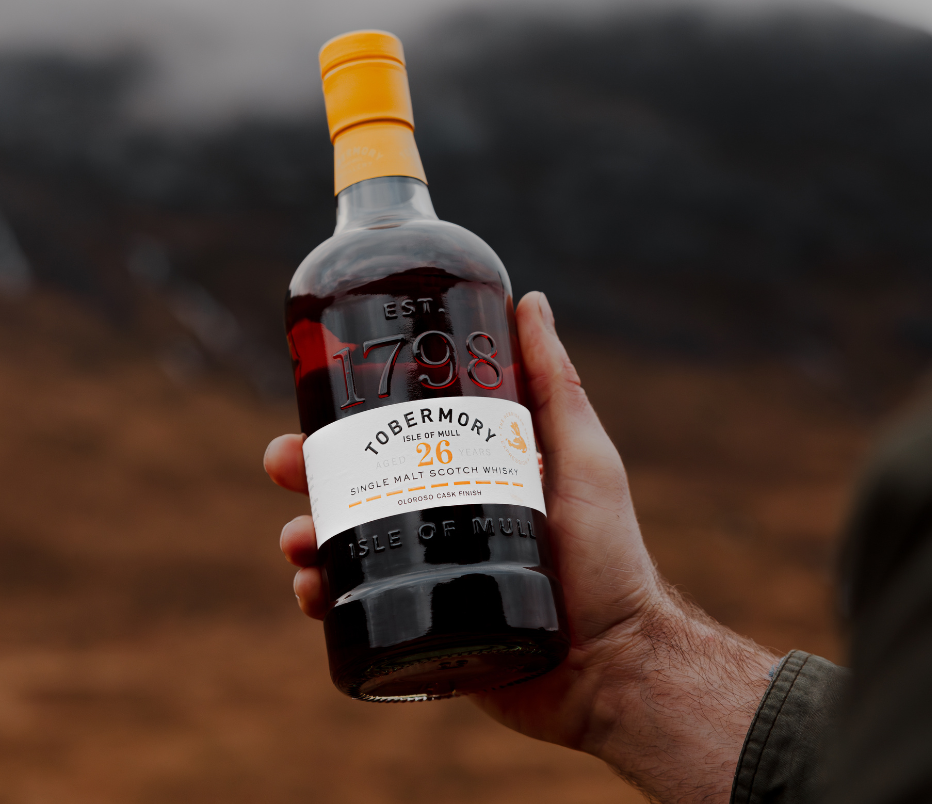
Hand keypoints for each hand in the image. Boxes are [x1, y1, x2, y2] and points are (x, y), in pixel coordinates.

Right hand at [265, 292, 778, 803]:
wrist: (614, 665)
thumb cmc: (610, 556)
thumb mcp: (583, 457)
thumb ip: (557, 384)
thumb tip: (529, 300)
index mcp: (475, 472)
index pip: (402, 433)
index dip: (353, 416)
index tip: (317, 398)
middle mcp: (447, 515)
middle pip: (361, 484)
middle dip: (312, 472)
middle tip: (284, 463)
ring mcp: (432, 572)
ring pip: (348, 544)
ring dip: (308, 534)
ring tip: (298, 540)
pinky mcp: (422, 625)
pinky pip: (359, 607)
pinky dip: (324, 596)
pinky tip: (313, 592)